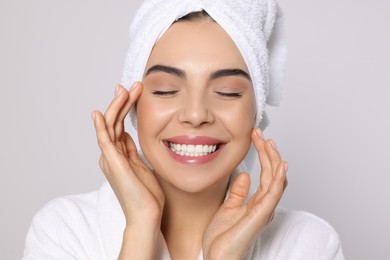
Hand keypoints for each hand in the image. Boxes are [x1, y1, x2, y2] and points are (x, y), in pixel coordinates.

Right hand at [92, 83, 164, 258]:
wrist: (146, 215)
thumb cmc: (146, 194)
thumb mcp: (141, 165)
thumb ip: (132, 150)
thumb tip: (128, 135)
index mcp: (119, 154)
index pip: (120, 125)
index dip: (125, 108)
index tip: (134, 92)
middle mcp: (111, 155)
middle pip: (114, 122)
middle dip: (123, 102)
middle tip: (133, 85)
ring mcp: (111, 159)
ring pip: (109, 126)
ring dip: (116, 107)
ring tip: (125, 90)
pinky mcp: (114, 164)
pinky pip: (104, 141)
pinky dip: (100, 127)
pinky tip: (98, 114)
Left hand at [202, 129, 287, 259]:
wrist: (217, 257)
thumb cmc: (222, 238)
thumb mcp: (228, 207)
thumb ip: (239, 192)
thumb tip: (245, 175)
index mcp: (257, 202)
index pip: (266, 173)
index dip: (264, 154)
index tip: (256, 138)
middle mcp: (264, 204)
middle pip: (273, 173)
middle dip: (268, 151)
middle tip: (259, 134)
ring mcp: (264, 209)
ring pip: (276, 179)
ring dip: (274, 158)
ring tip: (268, 141)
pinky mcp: (261, 214)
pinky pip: (274, 193)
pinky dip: (279, 177)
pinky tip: (281, 164)